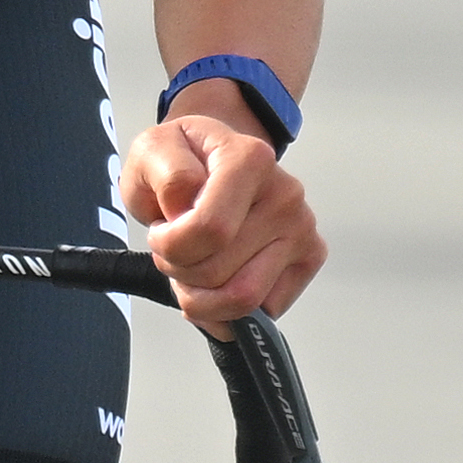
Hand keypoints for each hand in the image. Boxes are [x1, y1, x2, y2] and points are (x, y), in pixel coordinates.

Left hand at [121, 111, 320, 329]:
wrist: (212, 163)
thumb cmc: (182, 162)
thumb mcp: (153, 152)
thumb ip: (167, 176)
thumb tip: (187, 210)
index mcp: (250, 161)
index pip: (209, 231)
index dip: (169, 246)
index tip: (160, 231)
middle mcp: (285, 195)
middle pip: (217, 273)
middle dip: (178, 271)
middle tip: (172, 249)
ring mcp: (302, 229)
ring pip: (241, 300)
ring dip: (200, 297)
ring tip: (191, 265)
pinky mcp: (308, 259)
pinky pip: (264, 311)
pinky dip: (227, 310)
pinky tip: (214, 283)